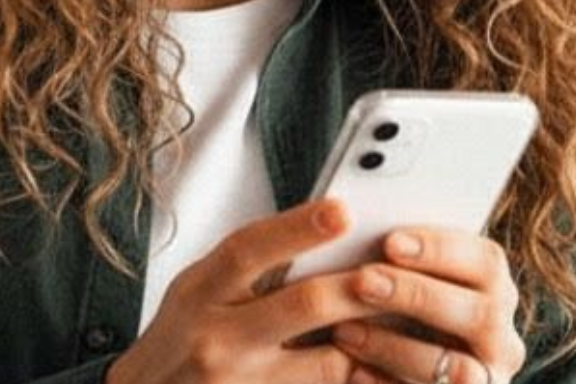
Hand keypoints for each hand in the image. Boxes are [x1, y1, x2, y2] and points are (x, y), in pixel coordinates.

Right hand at [106, 199, 375, 383]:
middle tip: (392, 271)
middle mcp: (218, 338)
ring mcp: (239, 382)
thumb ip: (244, 266)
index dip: (298, 227)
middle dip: (354, 287)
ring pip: (326, 360)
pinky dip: (352, 374)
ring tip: (399, 320)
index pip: (249, 249)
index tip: (341, 210)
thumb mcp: (195, 290)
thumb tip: (311, 228)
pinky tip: (375, 367)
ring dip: (367, 339)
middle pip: (301, 305)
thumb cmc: (177, 342)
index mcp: (201, 291)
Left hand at [331, 228, 526, 383]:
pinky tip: (354, 371)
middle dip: (415, 294)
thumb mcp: (412, 280)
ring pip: (455, 366)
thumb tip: (355, 219)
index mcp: (496, 290)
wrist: (406, 371)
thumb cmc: (402, 309)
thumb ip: (403, 258)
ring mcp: (487, 379)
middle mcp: (503, 337)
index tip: (389, 241)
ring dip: (394, 346)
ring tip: (344, 330)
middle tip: (362, 281)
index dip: (440, 249)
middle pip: (477, 313)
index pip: (487, 261)